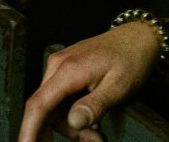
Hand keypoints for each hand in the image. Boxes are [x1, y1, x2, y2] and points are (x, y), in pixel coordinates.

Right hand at [18, 22, 159, 141]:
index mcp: (68, 69)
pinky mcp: (65, 71)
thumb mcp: (119, 86)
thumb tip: (73, 122)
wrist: (139, 37)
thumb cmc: (131, 58)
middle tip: (92, 141)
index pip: (38, 105)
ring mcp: (60, 67)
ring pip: (53, 108)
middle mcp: (58, 66)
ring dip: (71, 126)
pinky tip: (90, 121)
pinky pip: (60, 100)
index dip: (29, 130)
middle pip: (45, 111)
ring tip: (96, 132)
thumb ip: (95, 105)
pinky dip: (72, 115)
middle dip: (65, 132)